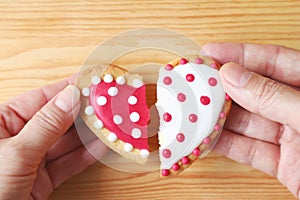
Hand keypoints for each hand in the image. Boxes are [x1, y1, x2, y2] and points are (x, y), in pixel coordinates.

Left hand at [0, 77, 106, 198]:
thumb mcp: (15, 153)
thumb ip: (46, 125)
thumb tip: (71, 98)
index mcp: (1, 122)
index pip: (42, 98)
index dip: (67, 90)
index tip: (91, 82)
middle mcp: (18, 138)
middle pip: (58, 119)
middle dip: (84, 113)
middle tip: (107, 104)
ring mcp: (32, 159)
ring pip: (66, 142)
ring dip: (90, 134)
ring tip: (110, 123)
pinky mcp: (43, 179)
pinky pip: (68, 163)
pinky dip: (86, 156)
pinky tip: (102, 145)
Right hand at [202, 43, 299, 197]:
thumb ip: (274, 97)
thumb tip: (234, 76)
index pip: (276, 61)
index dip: (242, 54)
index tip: (212, 53)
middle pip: (255, 91)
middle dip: (224, 87)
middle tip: (196, 82)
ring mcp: (292, 138)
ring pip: (248, 123)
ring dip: (220, 118)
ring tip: (194, 109)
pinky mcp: (284, 164)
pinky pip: (249, 150)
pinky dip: (226, 145)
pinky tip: (206, 137)